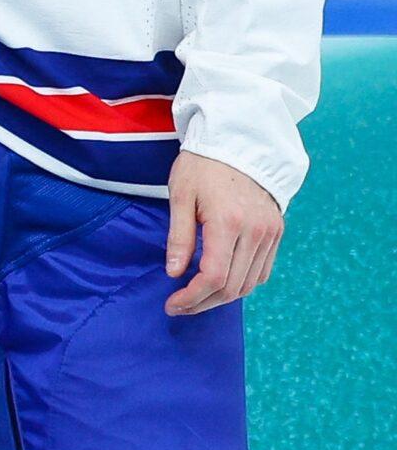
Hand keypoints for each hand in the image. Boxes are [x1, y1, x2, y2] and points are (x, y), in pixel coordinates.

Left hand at [163, 151, 282, 316]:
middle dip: (204, 302)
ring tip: (196, 298)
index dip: (192, 297)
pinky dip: (243, 283)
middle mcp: (256, 232)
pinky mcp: (277, 233)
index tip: (172, 304)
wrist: (238, 143)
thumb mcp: (181, 196)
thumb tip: (175, 274)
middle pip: (233, 286)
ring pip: (250, 283)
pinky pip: (263, 271)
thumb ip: (179, 237)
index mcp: (228, 222)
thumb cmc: (202, 166)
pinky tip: (221, 283)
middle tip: (179, 306)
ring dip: (223, 297)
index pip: (213, 276)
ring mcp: (270, 234)